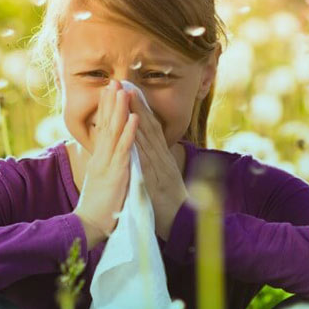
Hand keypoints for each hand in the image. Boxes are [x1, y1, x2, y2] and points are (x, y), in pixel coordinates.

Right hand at [73, 80, 138, 248]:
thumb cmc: (97, 206)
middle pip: (106, 124)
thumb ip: (103, 165)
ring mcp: (107, 164)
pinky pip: (124, 150)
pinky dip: (129, 132)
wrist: (89, 225)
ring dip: (119, 110)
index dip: (106, 108)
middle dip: (110, 102)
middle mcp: (101, 157)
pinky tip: (134, 118)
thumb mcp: (100, 180)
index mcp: (98, 158)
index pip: (102, 128)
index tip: (109, 91)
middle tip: (114, 81)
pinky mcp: (116, 173)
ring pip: (114, 131)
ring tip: (124, 91)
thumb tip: (104, 154)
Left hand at [128, 91, 187, 240]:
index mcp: (161, 157)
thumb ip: (156, 162)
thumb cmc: (169, 204)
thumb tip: (148, 149)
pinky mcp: (155, 180)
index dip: (140, 109)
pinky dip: (140, 143)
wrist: (182, 224)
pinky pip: (146, 159)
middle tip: (126, 84)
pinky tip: (133, 130)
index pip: (150, 128)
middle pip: (148, 127)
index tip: (130, 91)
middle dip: (137, 105)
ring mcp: (159, 168)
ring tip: (127, 97)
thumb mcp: (162, 178)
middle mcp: (162, 158)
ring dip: (137, 116)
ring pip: (147, 138)